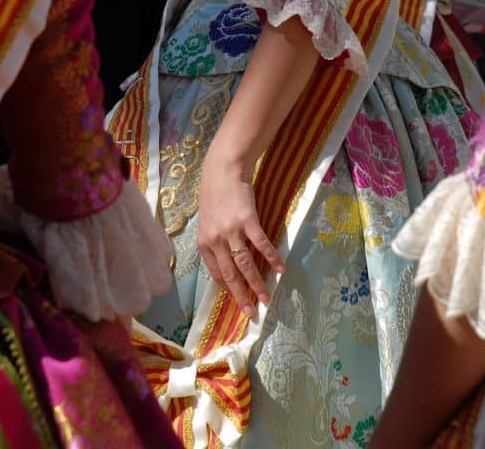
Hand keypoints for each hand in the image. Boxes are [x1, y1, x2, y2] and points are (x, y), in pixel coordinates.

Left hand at [197, 151, 284, 317]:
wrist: (223, 171)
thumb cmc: (216, 197)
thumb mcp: (207, 223)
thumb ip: (215, 243)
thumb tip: (226, 264)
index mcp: (204, 243)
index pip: (216, 273)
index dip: (228, 289)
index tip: (239, 301)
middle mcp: (216, 240)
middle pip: (230, 274)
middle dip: (242, 295)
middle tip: (251, 313)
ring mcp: (231, 230)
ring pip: (245, 264)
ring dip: (257, 283)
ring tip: (266, 297)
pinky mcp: (247, 220)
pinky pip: (260, 244)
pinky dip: (271, 258)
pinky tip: (280, 268)